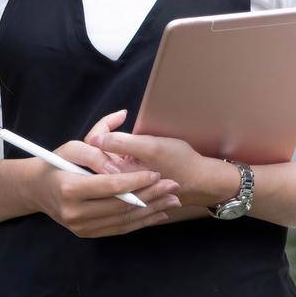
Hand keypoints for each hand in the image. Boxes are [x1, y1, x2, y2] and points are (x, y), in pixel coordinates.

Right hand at [24, 140, 181, 237]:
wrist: (36, 190)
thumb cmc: (55, 164)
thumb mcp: (72, 148)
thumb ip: (97, 151)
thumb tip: (120, 162)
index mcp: (69, 190)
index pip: (110, 186)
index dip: (135, 180)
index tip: (156, 173)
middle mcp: (74, 213)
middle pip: (120, 205)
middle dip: (150, 195)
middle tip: (173, 186)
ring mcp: (81, 227)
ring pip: (123, 220)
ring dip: (151, 210)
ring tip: (172, 200)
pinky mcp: (87, 234)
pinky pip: (119, 229)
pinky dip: (140, 222)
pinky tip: (158, 214)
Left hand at [85, 110, 231, 208]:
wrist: (202, 180)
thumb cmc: (181, 163)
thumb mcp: (152, 148)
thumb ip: (122, 143)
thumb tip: (93, 140)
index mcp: (118, 176)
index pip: (94, 149)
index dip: (103, 127)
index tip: (121, 115)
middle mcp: (117, 181)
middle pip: (97, 152)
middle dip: (106, 131)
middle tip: (121, 117)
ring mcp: (124, 180)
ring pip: (108, 155)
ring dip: (114, 138)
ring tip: (125, 124)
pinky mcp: (132, 178)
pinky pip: (118, 159)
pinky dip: (122, 146)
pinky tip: (134, 139)